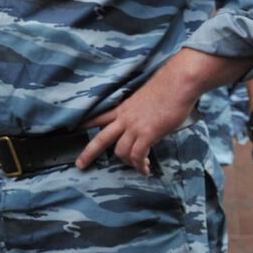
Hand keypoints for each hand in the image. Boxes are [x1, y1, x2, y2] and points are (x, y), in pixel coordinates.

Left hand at [78, 73, 196, 174]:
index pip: (98, 117)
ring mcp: (135, 126)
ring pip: (121, 151)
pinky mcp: (148, 133)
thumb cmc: (168, 87)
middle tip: (80, 165)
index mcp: (123, 108)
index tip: (74, 130)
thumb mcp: (145, 99)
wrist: (178, 82)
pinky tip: (145, 169)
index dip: (85, 124)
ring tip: (139, 166)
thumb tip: (145, 122)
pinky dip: (140, 165)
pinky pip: (138, 155)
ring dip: (129, 163)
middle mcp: (125, 118)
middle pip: (101, 139)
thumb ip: (139, 112)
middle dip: (88, 153)